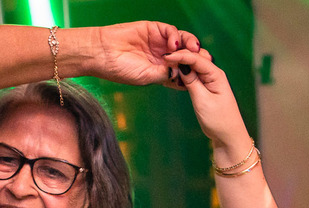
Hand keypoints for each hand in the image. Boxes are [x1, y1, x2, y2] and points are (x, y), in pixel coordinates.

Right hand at [88, 22, 208, 85]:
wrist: (103, 54)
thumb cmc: (121, 70)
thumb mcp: (148, 77)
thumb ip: (167, 74)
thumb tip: (184, 72)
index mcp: (162, 71)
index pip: (184, 70)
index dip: (194, 71)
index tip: (203, 76)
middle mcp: (162, 56)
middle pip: (187, 55)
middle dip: (197, 57)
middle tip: (205, 60)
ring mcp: (158, 42)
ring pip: (182, 41)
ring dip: (190, 45)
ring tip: (193, 50)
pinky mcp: (153, 29)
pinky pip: (170, 31)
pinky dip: (176, 36)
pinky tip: (174, 44)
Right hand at [162, 48, 251, 153]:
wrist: (228, 137)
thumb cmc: (219, 120)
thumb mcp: (203, 100)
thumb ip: (192, 81)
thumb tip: (181, 65)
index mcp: (216, 74)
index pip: (196, 58)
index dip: (180, 56)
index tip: (166, 56)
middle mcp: (214, 74)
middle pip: (195, 58)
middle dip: (181, 56)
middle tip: (164, 59)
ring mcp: (210, 81)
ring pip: (193, 67)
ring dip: (182, 64)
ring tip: (167, 65)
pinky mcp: (206, 88)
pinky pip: (194, 76)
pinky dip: (184, 75)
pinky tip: (175, 75)